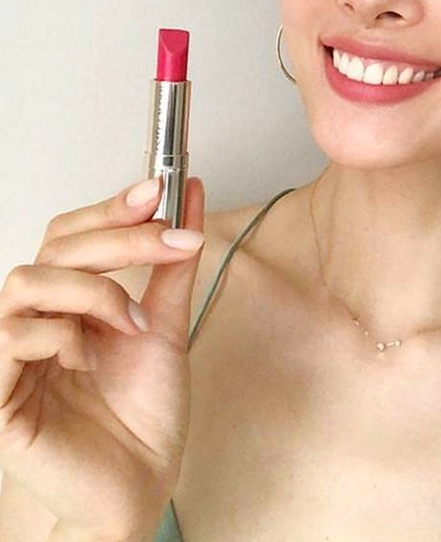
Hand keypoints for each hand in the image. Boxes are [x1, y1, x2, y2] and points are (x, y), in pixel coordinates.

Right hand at [0, 177, 205, 540]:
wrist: (140, 486)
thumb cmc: (143, 414)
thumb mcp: (166, 324)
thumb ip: (171, 265)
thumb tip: (189, 196)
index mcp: (70, 303)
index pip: (73, 233)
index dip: (111, 206)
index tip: (159, 187)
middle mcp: (38, 319)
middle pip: (56, 246)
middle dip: (119, 235)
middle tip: (170, 240)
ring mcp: (13, 356)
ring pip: (27, 280)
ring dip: (93, 289)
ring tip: (132, 322)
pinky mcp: (0, 396)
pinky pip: (13, 335)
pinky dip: (62, 333)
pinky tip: (89, 357)